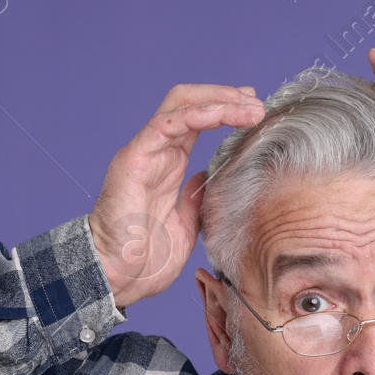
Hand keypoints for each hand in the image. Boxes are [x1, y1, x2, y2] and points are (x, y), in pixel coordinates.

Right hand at [89, 84, 263, 307]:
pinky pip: (165, 125)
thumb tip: (210, 177)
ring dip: (219, 101)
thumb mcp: (186, 225)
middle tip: (257, 104)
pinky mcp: (133, 159)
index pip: (197, 121)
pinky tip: (220, 113)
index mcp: (167, 165)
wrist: (116, 277)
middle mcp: (156, 152)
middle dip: (226, 97)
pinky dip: (195, 114)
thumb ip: (196, 198)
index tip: (254, 109)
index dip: (226, 109)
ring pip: (180, 106)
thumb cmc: (144, 259)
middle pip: (190, 103)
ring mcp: (144, 153)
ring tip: (250, 107)